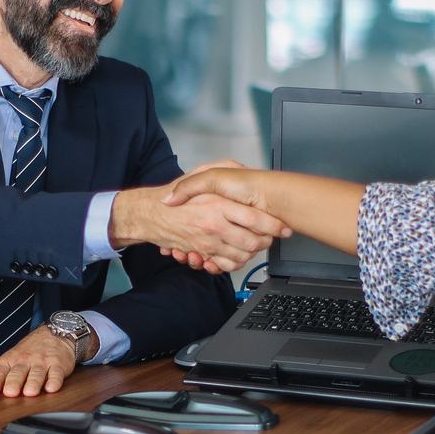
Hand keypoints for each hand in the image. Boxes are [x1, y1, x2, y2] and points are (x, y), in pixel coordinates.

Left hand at [0, 324, 91, 398]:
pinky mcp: (58, 364)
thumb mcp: (11, 360)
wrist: (55, 333)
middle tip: (10, 393)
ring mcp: (42, 362)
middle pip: (18, 373)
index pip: (0, 371)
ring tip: (30, 393)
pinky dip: (54, 381)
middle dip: (13, 383)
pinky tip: (52, 388)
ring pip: (37, 373)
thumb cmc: (30, 351)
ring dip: (33, 383)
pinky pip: (56, 373)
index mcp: (10, 360)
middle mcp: (25, 360)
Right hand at [113, 164, 286, 274]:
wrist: (151, 214)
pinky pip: (226, 265)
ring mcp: (208, 242)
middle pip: (252, 242)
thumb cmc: (178, 194)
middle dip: (266, 241)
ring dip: (253, 252)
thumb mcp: (202, 173)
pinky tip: (238, 253)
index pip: (254, 219)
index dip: (273, 225)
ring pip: (242, 255)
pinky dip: (235, 262)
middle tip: (272, 236)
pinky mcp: (202, 253)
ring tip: (256, 243)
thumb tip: (247, 169)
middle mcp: (214, 226)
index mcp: (218, 205)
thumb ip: (226, 168)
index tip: (283, 226)